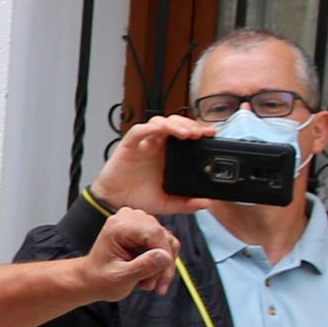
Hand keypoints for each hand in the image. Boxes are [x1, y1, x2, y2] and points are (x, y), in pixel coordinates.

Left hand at [75, 206, 179, 301]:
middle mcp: (129, 218)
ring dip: (162, 266)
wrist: (93, 278)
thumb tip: (165, 256)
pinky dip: (162, 262)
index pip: (155, 234)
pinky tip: (149, 276)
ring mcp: (138, 222)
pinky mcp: (145, 229)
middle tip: (152, 287)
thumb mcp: (120, 278)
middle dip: (163, 266)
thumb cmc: (100, 279)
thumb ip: (142, 266)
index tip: (161, 280)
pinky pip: (166, 244)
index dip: (164, 257)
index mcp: (118, 226)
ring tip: (147, 283)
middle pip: (164, 238)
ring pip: (168, 242)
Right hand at [93, 115, 216, 216]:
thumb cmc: (137, 198)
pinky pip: (139, 130)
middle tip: (200, 133)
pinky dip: (150, 128)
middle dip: (189, 124)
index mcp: (168, 155)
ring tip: (186, 134)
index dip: (199, 130)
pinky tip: (161, 130)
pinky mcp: (129, 145)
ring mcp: (143, 143)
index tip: (212, 133)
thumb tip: (206, 203)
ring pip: (159, 122)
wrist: (115, 203)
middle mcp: (157, 146)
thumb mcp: (167, 203)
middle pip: (175, 123)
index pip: (185, 134)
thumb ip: (186, 204)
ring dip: (174, 124)